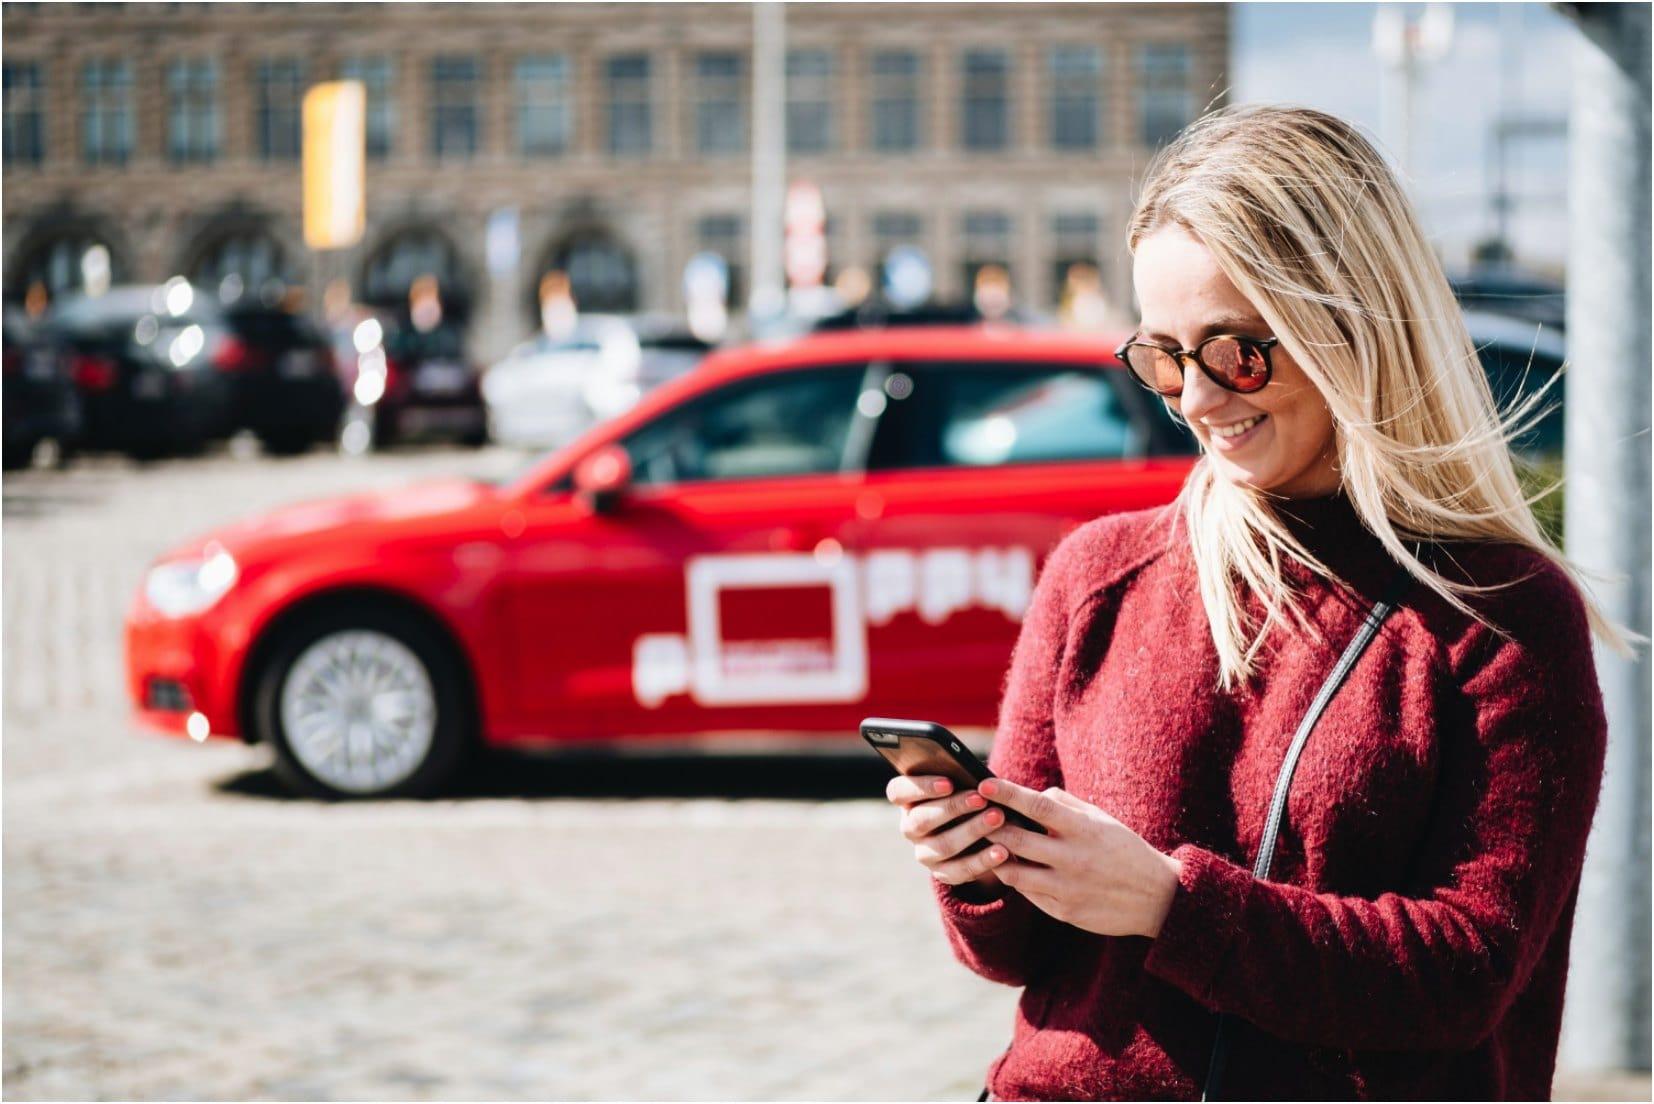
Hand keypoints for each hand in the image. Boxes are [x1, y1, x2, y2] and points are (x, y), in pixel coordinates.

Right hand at [886, 774, 1011, 888]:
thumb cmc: (969, 796)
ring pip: (942, 845)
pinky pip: (960, 870)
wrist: (982, 833)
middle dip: (953, 808)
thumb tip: (975, 777)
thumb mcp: (962, 784)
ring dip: (972, 831)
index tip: (948, 783)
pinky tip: (1002, 851)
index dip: (921, 787)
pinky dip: (983, 860)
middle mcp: (910, 827)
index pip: (898, 792)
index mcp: (908, 800)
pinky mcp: (942, 873)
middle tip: (981, 799)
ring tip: (997, 818)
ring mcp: (924, 853)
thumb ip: (961, 778)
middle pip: (921, 819)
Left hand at [977, 777, 1181, 938]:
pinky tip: (1011, 869)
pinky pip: (1028, 894)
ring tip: (987, 846)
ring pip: (1014, 872)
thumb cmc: (1125, 850)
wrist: (1158, 898)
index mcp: (1084, 830)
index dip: (1007, 794)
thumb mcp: (1102, 820)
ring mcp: (1067, 888)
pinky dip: (1016, 879)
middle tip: (973, 817)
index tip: (984, 784)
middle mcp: (1073, 859)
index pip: (1037, 806)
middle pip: (1016, 840)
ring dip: (995, 857)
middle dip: (989, 827)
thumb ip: (1066, 805)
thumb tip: (1032, 794)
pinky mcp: (1064, 912)